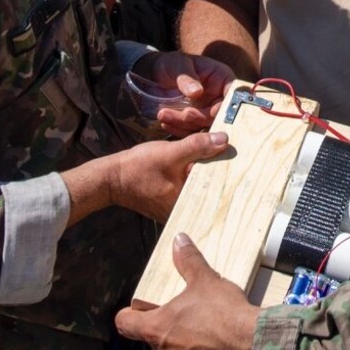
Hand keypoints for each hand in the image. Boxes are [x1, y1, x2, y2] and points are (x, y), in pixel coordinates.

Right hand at [62, 130, 228, 226]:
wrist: (110, 178)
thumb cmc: (138, 168)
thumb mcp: (170, 153)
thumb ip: (197, 147)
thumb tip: (224, 140)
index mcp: (187, 202)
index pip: (217, 186)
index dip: (228, 170)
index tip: (240, 156)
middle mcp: (184, 209)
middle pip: (209, 186)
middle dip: (218, 169)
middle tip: (231, 152)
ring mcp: (176, 207)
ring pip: (198, 185)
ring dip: (205, 170)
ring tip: (217, 154)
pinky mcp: (169, 201)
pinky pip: (187, 186)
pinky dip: (192, 174)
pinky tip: (198, 161)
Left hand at [116, 234, 257, 349]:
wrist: (255, 347)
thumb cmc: (226, 313)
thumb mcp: (206, 280)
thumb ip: (188, 261)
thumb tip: (179, 239)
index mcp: (157, 329)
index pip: (124, 323)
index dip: (130, 315)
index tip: (141, 312)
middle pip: (152, 346)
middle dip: (166, 336)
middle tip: (188, 323)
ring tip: (207, 342)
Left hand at [131, 51, 233, 135]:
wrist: (155, 74)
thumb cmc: (172, 64)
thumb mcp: (178, 65)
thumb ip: (187, 78)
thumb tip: (197, 92)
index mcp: (222, 79)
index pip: (233, 95)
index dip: (226, 106)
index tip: (212, 111)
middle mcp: (219, 97)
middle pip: (219, 115)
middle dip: (201, 117)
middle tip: (184, 113)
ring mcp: (207, 111)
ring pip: (204, 126)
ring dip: (185, 124)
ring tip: (164, 114)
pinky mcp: (195, 122)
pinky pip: (191, 131)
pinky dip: (178, 130)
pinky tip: (165, 122)